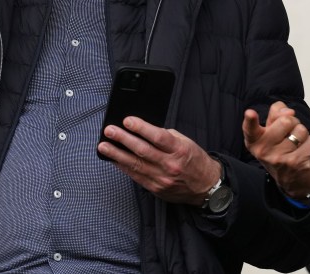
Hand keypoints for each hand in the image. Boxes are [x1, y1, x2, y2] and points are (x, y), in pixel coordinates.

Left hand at [98, 116, 220, 206]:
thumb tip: (144, 131)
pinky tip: (114, 160)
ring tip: (104, 146)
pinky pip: (136, 176)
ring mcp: (161, 178)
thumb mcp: (186, 143)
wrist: (205, 186)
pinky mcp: (155, 188)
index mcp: (179, 150)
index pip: (157, 137)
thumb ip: (166, 137)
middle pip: (142, 150)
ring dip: (117, 154)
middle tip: (109, 131)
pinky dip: (123, 167)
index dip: (141, 128)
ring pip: (135, 164)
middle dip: (123, 139)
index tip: (127, 121)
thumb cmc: (195, 161)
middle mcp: (170, 165)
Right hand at [242, 101, 309, 199]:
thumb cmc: (279, 148)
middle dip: (293, 123)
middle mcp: (264, 151)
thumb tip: (288, 111)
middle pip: (286, 120)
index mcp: (255, 140)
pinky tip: (303, 151)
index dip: (250, 119)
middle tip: (288, 134)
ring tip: (295, 143)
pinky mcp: (296, 163)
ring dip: (302, 134)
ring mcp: (279, 158)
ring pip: (301, 130)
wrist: (291, 179)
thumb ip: (276, 113)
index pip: (250, 128)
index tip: (250, 113)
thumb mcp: (272, 130)